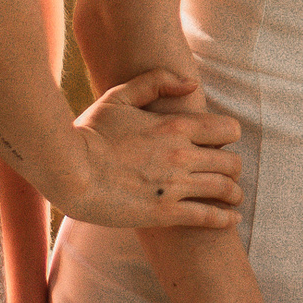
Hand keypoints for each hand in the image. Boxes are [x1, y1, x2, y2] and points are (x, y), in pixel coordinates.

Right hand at [53, 68, 243, 228]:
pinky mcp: (164, 212)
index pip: (228, 129)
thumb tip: (191, 83)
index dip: (229, 137)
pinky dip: (225, 219)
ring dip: (233, 194)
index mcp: (175, 126)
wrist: (68, 170)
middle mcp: (182, 155)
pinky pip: (207, 217)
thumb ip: (156, 82)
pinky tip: (231, 220)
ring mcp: (174, 185)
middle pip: (231, 163)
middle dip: (233, 169)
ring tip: (233, 199)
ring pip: (224, 190)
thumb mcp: (119, 96)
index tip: (222, 145)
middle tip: (228, 175)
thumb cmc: (89, 131)